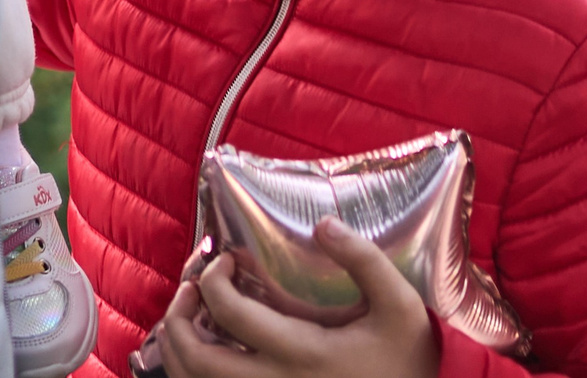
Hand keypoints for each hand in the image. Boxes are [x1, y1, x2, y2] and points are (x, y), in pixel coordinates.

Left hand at [159, 220, 435, 377]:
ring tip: (186, 320)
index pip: (231, 315)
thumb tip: (323, 223)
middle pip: (199, 362)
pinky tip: (206, 354)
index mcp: (302, 354)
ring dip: (178, 352)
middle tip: (187, 291)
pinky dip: (196, 376)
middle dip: (176, 321)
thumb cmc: (410, 358)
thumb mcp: (400, 305)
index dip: (213, 280)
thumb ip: (364, 259)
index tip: (222, 261)